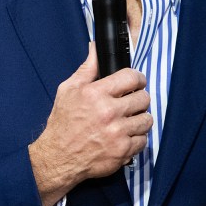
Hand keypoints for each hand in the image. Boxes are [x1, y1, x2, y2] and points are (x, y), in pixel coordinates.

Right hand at [28, 42, 151, 205]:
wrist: (59, 157)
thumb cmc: (63, 122)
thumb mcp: (68, 90)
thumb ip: (87, 68)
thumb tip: (96, 48)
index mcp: (95, 93)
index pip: (131, 77)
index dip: (137, 78)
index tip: (136, 82)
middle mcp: (108, 112)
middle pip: (143, 98)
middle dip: (139, 98)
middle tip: (131, 102)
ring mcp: (117, 133)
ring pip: (147, 120)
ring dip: (140, 119)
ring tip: (129, 120)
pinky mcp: (123, 151)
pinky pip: (143, 140)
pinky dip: (136, 138)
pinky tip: (125, 136)